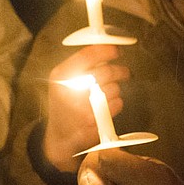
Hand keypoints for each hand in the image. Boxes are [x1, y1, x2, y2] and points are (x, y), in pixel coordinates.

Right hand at [42, 45, 128, 170]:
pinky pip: (117, 104)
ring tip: (107, 93)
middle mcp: (70, 90)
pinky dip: (116, 103)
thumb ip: (79, 64)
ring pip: (114, 88)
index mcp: (61, 75)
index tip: (117, 50)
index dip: (107, 50)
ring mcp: (83, 107)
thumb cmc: (63, 104)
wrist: (60, 136)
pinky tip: (106, 106)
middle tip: (123, 72)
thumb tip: (105, 48)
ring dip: (115, 89)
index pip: (88, 55)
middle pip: (106, 71)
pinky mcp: (95, 121)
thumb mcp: (61, 81)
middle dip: (119, 71)